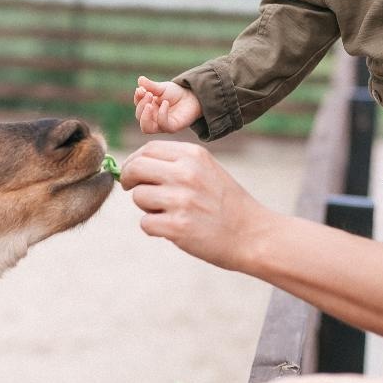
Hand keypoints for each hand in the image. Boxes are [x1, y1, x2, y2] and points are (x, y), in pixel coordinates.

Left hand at [119, 140, 265, 270]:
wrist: (252, 235)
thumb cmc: (224, 203)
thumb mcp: (206, 169)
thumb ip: (175, 163)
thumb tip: (134, 164)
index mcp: (193, 155)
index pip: (148, 148)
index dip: (134, 161)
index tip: (134, 173)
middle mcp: (186, 173)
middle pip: (136, 168)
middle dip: (129, 179)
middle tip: (135, 190)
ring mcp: (181, 200)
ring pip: (138, 197)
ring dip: (146, 207)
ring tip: (168, 213)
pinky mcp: (178, 226)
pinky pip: (145, 223)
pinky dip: (154, 228)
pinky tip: (173, 229)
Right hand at [133, 76, 201, 133]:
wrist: (192, 97)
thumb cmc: (176, 94)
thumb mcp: (162, 87)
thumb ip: (151, 85)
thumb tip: (140, 79)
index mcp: (148, 107)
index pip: (137, 105)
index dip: (137, 97)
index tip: (141, 89)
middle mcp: (152, 118)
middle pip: (139, 116)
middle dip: (141, 105)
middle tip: (149, 94)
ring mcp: (161, 124)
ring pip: (146, 128)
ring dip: (145, 116)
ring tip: (149, 104)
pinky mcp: (172, 127)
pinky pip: (163, 125)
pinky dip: (161, 114)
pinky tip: (165, 103)